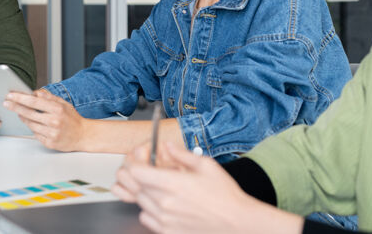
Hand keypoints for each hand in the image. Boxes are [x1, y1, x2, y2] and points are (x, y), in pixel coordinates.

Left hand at [3, 90, 87, 151]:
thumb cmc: (72, 118)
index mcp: (57, 109)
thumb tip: (35, 93)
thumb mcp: (63, 103)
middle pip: (28, 113)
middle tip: (6, 103)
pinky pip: (35, 134)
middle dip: (15, 107)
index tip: (10, 95)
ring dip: (23, 117)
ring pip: (30, 124)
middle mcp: (54, 121)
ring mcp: (51, 133)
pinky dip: (33, 128)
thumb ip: (49, 97)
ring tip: (19, 112)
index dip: (20, 98)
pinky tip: (33, 123)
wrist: (83, 135)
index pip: (33, 102)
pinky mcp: (50, 143)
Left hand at [115, 143, 302, 233]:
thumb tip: (167, 146)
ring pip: (138, 201)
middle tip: (149, 171)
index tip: (141, 160)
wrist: (237, 223)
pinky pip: (145, 218)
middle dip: (138, 175)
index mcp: (172, 184)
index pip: (135, 172)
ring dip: (144, 192)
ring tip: (161, 188)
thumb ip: (182, 154)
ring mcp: (164, 220)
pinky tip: (163, 204)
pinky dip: (149, 209)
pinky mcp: (167, 232)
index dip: (135, 163)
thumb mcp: (206, 166)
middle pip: (134, 185)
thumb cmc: (225, 196)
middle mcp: (164, 203)